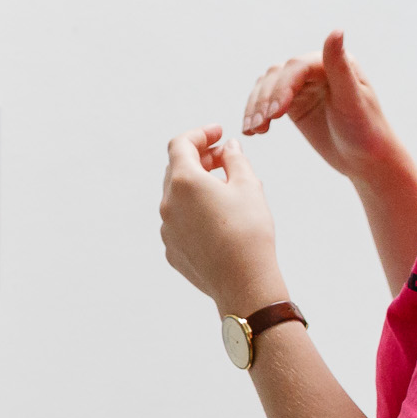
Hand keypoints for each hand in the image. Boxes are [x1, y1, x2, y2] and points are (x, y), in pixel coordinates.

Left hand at [159, 126, 286, 315]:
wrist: (245, 284)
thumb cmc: (249, 231)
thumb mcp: (249, 186)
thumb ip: (235, 159)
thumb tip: (228, 147)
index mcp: (183, 181)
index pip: (181, 144)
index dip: (200, 134)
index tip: (219, 133)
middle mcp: (168, 203)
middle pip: (177, 169)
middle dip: (200, 158)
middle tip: (225, 158)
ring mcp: (166, 229)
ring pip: (177, 197)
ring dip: (197, 186)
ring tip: (226, 190)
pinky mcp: (172, 250)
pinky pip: (180, 222)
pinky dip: (194, 211)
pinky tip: (218, 219)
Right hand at [241, 29, 412, 181]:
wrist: (367, 160)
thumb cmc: (366, 130)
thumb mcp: (352, 99)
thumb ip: (339, 66)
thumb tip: (336, 30)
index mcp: (333, 63)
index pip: (297, 67)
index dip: (283, 86)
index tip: (276, 113)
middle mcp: (315, 70)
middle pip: (277, 76)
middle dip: (266, 99)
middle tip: (262, 124)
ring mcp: (302, 87)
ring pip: (267, 87)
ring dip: (256, 107)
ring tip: (255, 129)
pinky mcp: (292, 104)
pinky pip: (267, 103)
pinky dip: (255, 115)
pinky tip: (251, 131)